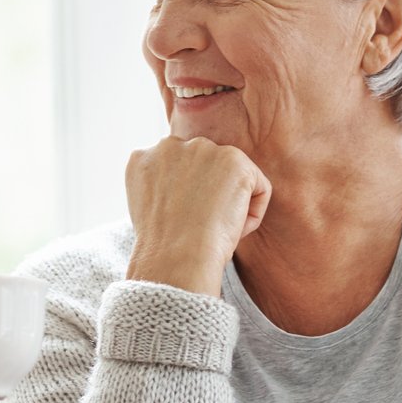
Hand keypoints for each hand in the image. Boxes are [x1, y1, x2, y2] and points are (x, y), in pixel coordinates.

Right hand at [123, 135, 270, 296]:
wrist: (176, 257)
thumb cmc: (164, 250)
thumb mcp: (152, 211)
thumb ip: (166, 188)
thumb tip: (193, 193)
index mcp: (142, 159)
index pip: (177, 170)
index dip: (186, 200)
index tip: (185, 224)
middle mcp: (169, 145)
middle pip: (206, 169)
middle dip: (209, 195)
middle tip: (201, 227)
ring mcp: (202, 149)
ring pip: (232, 178)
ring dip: (230, 204)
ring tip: (214, 229)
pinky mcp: (235, 160)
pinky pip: (259, 188)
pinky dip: (253, 214)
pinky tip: (233, 228)